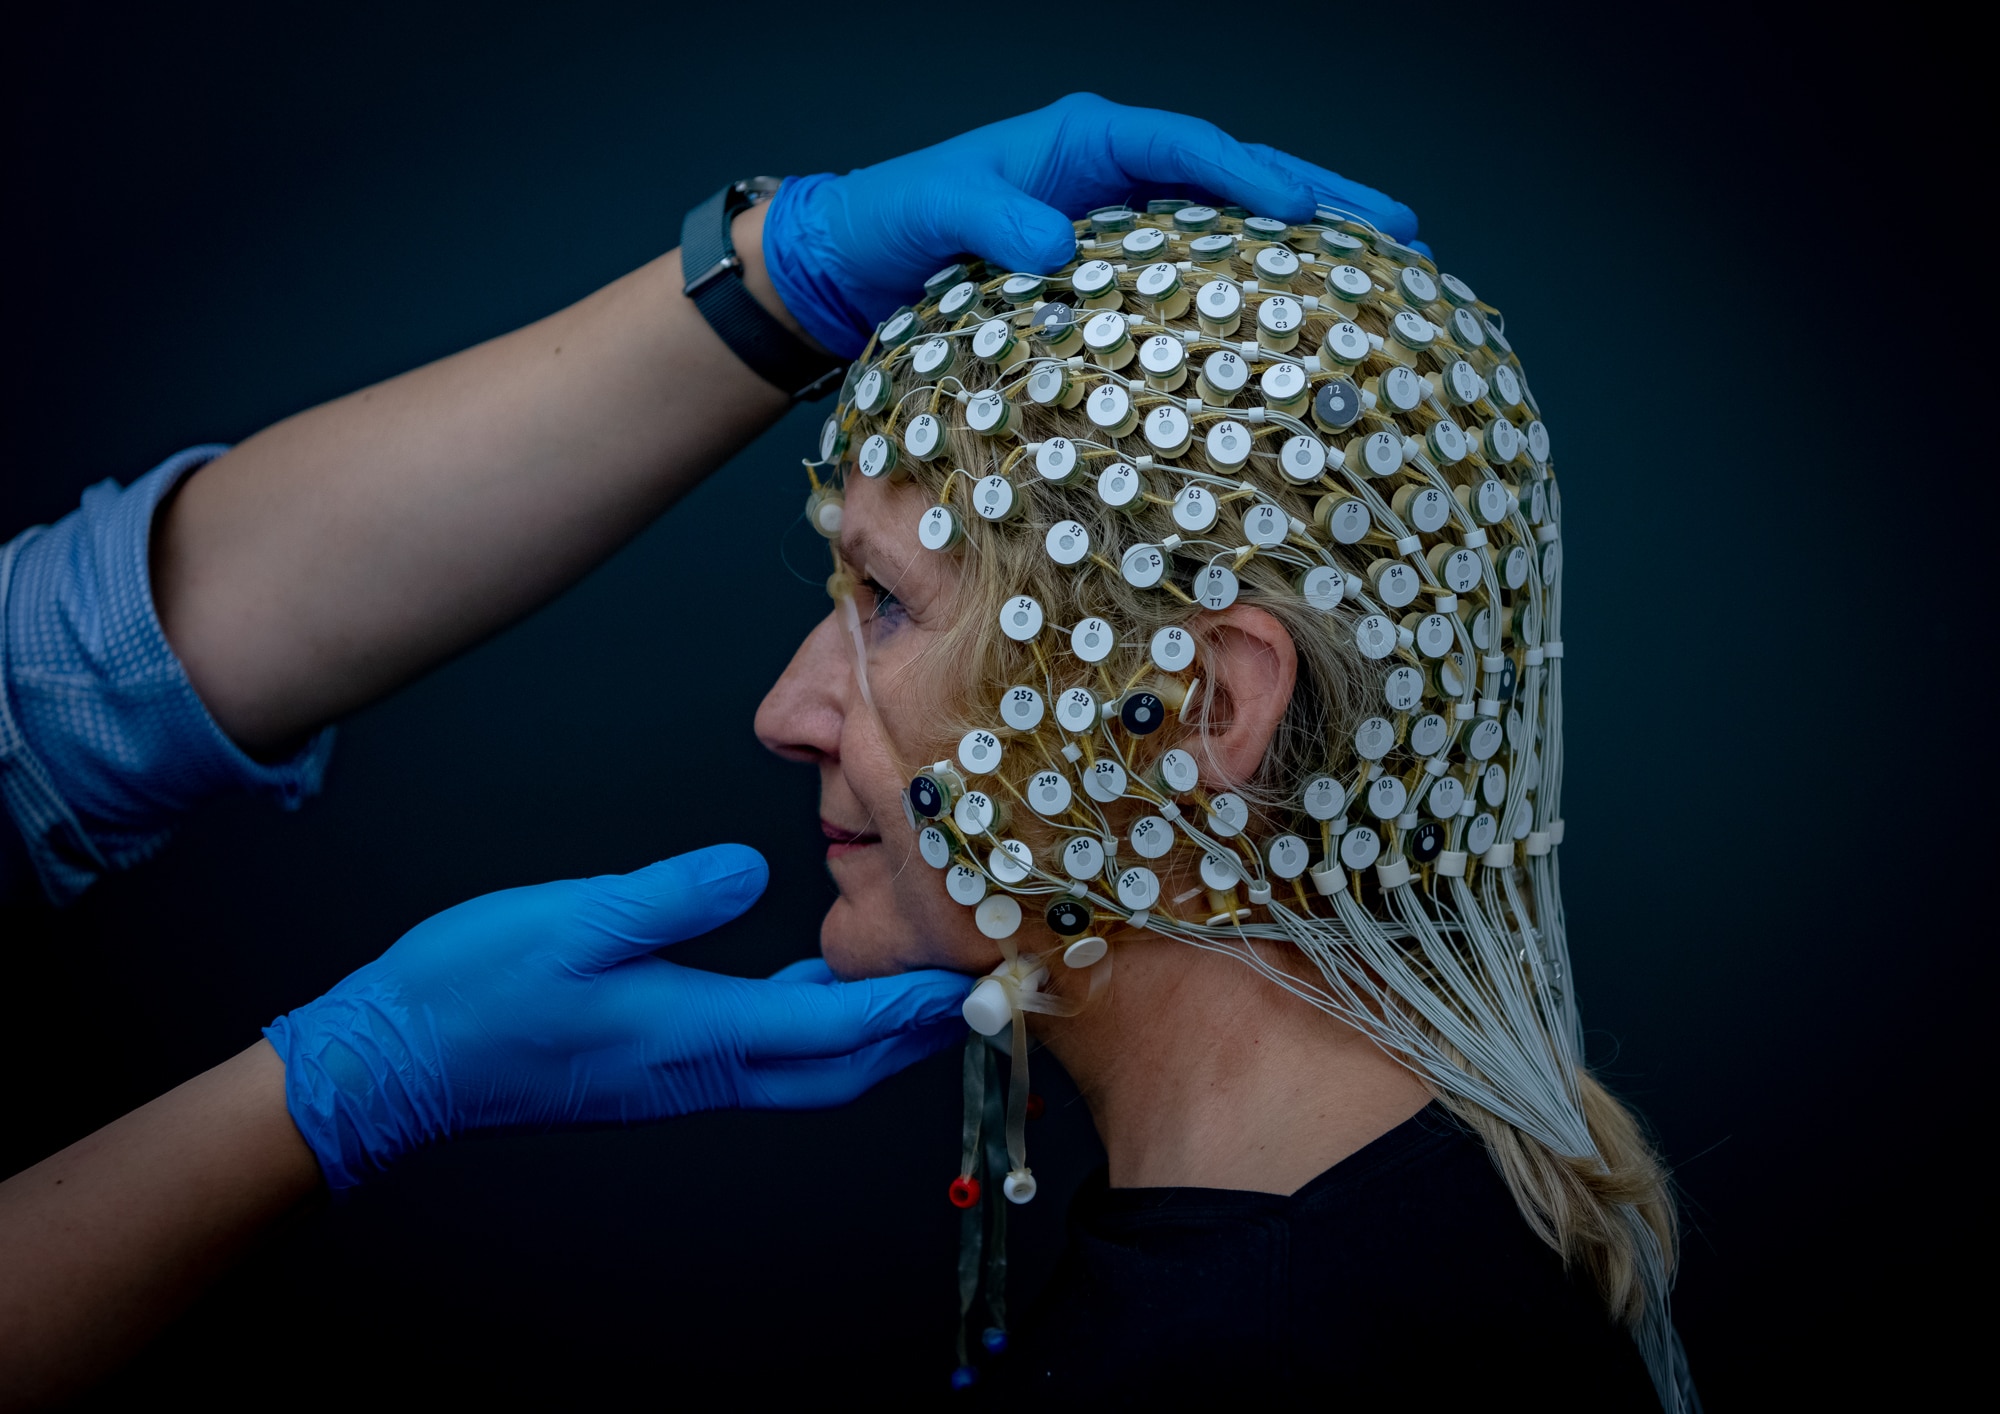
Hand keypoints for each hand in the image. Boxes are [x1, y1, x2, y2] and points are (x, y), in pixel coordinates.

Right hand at [263, 845, 971, 1187]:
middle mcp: (699, 1070)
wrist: (397, 1062)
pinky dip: (806, 1031)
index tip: (975, 991)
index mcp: (695, 1035)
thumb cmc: (475, 990)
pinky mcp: (651, 1069)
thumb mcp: (575, 922)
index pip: (836, 1033)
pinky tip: (805, 991)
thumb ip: (670, 898)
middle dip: (908, 1039)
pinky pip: (758, 1058)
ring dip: (862, 1038)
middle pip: (835, 1070)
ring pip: (800, 1070)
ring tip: (908, 992)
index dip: (911, 1011)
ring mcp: (675, 1078)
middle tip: (967, 1000)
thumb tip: (752, 868)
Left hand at [761, 91, 1420, 355]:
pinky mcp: (1115, 262)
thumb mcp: (932, 212)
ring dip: (1305, 239)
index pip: (1186, 145)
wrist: (858, 256)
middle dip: (1321, 195)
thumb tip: (1055, 246)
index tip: (1304, 210)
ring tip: (1382, 267)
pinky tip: (1296, 313)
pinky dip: (1252, 280)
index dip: (1249, 172)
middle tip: (1402, 227)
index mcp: (1085, 139)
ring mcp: (1123, 214)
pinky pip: (1199, 264)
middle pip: (1238, 171)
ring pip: (1232, 219)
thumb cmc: (894, 221)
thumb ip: (989, 219)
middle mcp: (1116, 169)